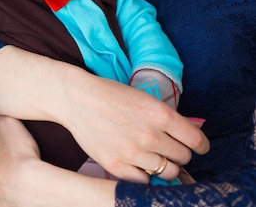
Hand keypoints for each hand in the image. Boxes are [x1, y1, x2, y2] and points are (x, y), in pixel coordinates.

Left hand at [0, 115, 114, 206]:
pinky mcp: (4, 206)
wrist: (31, 183)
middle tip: (20, 162)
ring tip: (25, 178)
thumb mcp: (9, 124)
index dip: (2, 144)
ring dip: (8, 182)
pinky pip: (8, 201)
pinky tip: (24, 192)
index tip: (14, 146)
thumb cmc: (21, 153)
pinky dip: (14, 197)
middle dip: (3, 165)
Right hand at [60, 74, 209, 182]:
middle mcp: (150, 135)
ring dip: (164, 166)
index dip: (200, 145)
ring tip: (153, 156)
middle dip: (178, 154)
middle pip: (183, 158)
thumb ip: (168, 118)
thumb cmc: (110, 96)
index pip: (196, 141)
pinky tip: (137, 163)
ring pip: (168, 172)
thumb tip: (193, 135)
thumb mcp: (144, 99)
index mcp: (161, 114)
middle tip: (167, 148)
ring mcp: (132, 152)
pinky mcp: (116, 165)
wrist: (76, 99)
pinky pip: (144, 181)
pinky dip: (144, 174)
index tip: (196, 147)